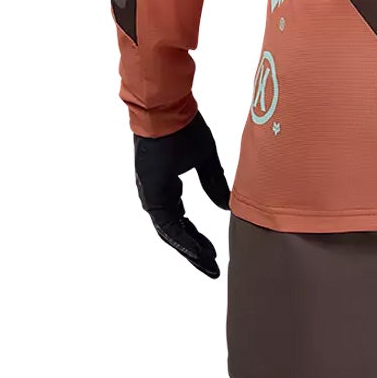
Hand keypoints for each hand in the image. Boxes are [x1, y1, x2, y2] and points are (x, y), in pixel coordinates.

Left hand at [133, 111, 230, 277]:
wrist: (165, 109)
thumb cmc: (183, 127)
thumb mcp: (205, 158)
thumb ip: (213, 183)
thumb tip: (224, 206)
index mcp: (167, 188)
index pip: (182, 222)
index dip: (197, 239)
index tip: (213, 254)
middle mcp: (157, 196)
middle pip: (176, 232)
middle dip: (195, 251)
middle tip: (212, 268)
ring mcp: (152, 196)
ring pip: (171, 233)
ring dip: (190, 249)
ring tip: (208, 265)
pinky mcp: (151, 193)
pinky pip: (166, 224)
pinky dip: (182, 239)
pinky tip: (196, 250)